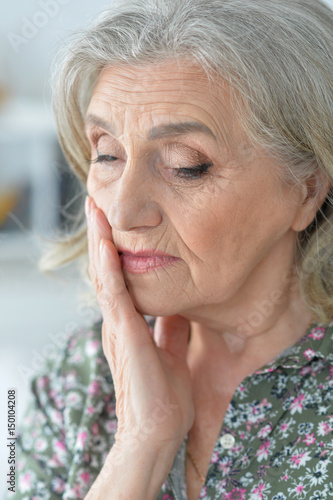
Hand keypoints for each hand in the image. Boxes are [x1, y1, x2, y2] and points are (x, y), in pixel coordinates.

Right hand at [85, 196, 194, 455]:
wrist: (159, 432)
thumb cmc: (165, 398)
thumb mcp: (172, 352)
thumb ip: (171, 330)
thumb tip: (179, 309)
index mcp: (128, 325)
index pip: (117, 279)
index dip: (113, 251)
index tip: (114, 223)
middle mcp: (118, 321)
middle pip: (106, 270)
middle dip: (101, 237)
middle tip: (98, 205)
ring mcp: (118, 326)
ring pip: (104, 275)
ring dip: (100, 241)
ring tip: (96, 210)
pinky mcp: (124, 333)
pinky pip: (114, 293)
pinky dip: (108, 267)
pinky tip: (105, 244)